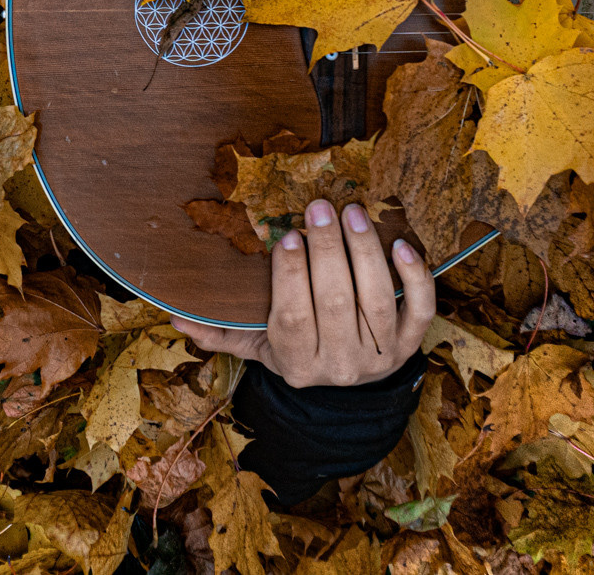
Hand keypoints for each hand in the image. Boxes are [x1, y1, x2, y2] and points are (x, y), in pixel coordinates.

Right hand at [172, 199, 435, 388]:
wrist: (350, 386)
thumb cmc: (298, 349)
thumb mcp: (257, 346)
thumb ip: (218, 332)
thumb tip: (173, 313)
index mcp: (297, 363)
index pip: (291, 316)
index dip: (289, 276)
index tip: (286, 236)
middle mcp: (340, 364)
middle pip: (335, 302)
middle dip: (328, 250)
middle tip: (320, 206)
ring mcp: (379, 355)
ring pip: (377, 299)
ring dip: (365, 251)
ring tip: (352, 212)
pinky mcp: (410, 344)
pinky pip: (420, 310)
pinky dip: (416, 278)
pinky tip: (402, 245)